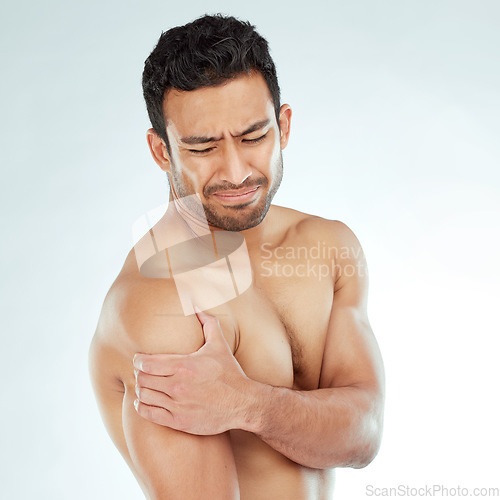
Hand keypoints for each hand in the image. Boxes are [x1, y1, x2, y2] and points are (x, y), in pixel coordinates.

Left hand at [133, 308, 251, 434]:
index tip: (140, 360)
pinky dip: (141, 407)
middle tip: (142, 373)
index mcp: (184, 365)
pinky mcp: (179, 421)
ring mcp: (178, 405)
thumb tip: (195, 303)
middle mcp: (178, 386)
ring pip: (143, 396)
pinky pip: (149, 414)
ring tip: (144, 386)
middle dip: (139, 374)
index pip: (147, 363)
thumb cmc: (229, 373)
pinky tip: (143, 402)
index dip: (138, 360)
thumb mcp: (219, 345)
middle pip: (142, 379)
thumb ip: (207, 322)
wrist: (243, 403)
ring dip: (140, 390)